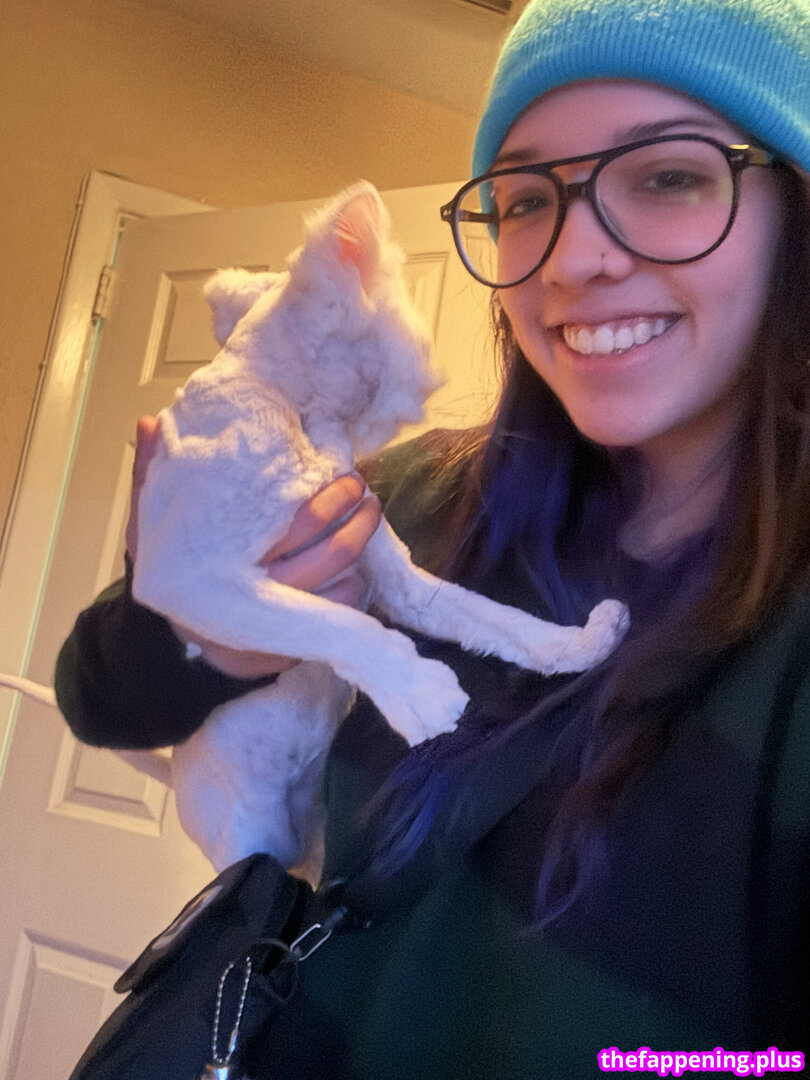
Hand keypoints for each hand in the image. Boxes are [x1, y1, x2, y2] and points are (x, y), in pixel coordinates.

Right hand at [125, 415, 381, 678]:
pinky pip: (340, 608)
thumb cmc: (172, 570)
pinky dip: (354, 582)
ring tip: (368, 514)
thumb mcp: (153, 526)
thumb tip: (148, 422)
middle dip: (355, 516)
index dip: (329, 499)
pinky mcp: (295, 640)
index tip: (344, 474)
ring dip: (361, 546)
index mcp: (229, 559)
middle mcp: (261, 593)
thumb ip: (151, 476)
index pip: (297, 524)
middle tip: (362, 488)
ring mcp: (282, 621)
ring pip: (341, 581)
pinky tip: (353, 562)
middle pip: (330, 553)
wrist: (175, 641)